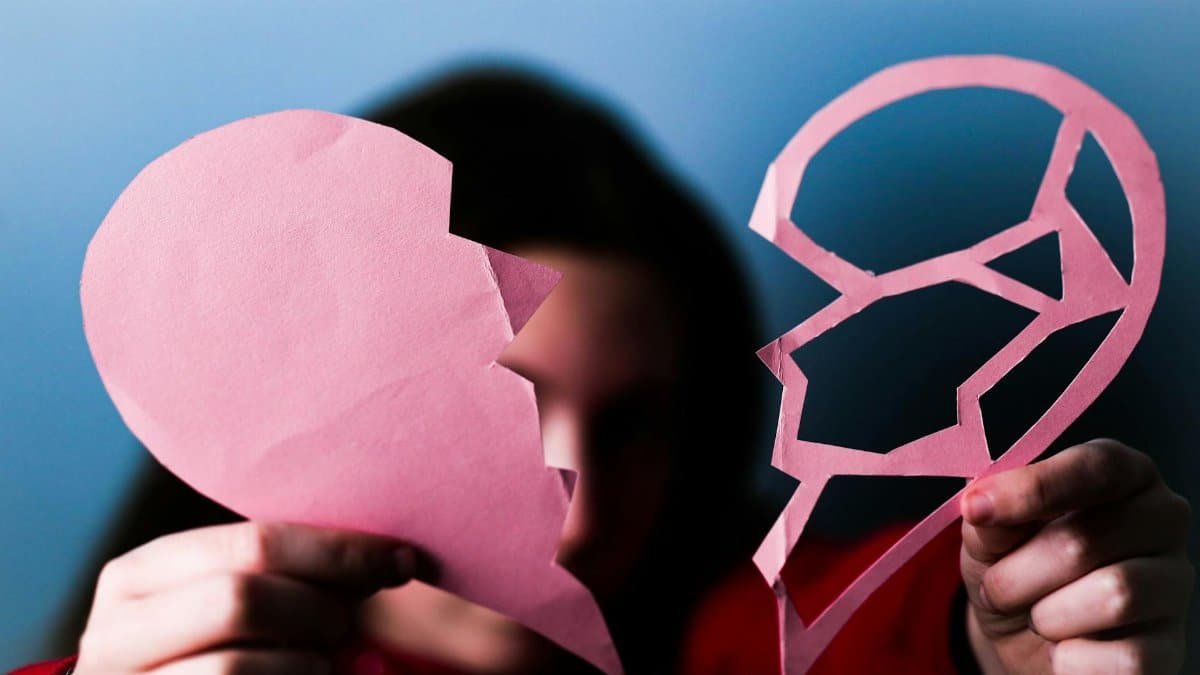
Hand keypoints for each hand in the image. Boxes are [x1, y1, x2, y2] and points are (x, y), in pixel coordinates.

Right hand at [75, 522, 419, 673]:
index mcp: (139, 576)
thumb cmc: (224, 652)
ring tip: (320, 663)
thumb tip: (395, 558)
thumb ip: (292, 573)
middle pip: (242, 598)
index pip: (252, 543)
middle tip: (346, 626)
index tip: (402, 561)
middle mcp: (113, 634)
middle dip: (317, 610)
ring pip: (237, 668)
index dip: (338, 550)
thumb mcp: (242, 601)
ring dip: (306, 665)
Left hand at [960, 440, 1192, 673]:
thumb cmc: (1014, 562)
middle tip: (997, 587)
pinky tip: (1063, 648)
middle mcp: (1163, 518)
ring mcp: (1175, 582)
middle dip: (1018, 573)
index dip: (1034, 489)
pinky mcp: (1172, 645)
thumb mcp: (988, 531)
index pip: (1099, 466)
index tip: (976, 510)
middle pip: (1088, 539)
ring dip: (1046, 615)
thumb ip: (989, 512)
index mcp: (1123, 473)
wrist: (1023, 634)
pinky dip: (1071, 659)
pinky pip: (1123, 656)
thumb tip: (981, 506)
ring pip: (1115, 595)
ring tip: (1034, 617)